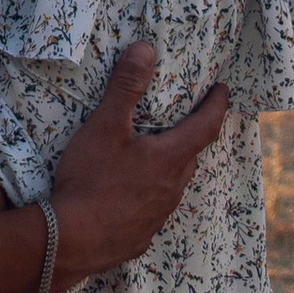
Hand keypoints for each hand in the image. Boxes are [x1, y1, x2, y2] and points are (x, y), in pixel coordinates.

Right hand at [45, 46, 228, 288]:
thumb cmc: (91, 180)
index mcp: (169, 158)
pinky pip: (153, 209)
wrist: (70, 242)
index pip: (206, 126)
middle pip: (190, 156)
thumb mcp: (105, 127)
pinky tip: (130, 194)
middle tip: (185, 118)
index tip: (223, 90)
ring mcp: (158, 216)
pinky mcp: (140, 237)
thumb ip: (126, 87)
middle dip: (192, 135)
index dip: (217, 105)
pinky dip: (149, 194)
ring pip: (173, 184)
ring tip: (155, 153)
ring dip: (170, 166)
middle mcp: (172, 188)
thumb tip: (147, 49)